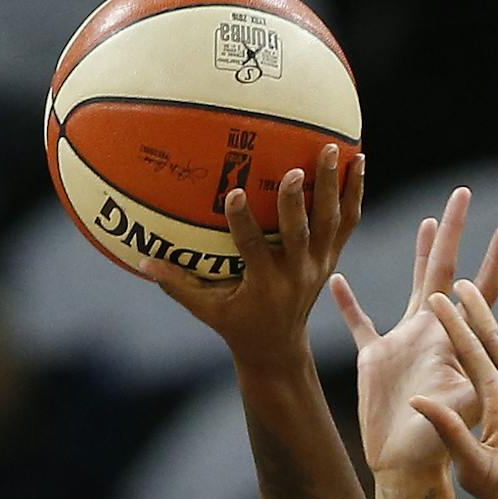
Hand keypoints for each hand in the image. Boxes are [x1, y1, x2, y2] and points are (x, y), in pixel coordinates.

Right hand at [144, 145, 361, 365]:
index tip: (234, 192)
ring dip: (333, 186)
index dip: (244, 223)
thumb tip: (140, 263)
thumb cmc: (237, 326)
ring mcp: (318, 266)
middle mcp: (296, 275)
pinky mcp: (330, 257)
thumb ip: (178, 286)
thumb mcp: (208, 311)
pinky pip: (346, 223)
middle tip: (296, 168)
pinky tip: (357, 161)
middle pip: (300, 234)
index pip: (254, 250)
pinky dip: (353, 193)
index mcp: (265, 286)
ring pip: (330, 223)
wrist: (280, 350)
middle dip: (297, 202)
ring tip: (332, 148)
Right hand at [330, 188, 497, 476]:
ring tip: (428, 223)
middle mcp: (433, 333)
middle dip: (455, 234)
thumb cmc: (438, 446)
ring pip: (413, 286)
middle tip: (465, 195)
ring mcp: (404, 343)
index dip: (494, 259)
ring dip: (419, 254)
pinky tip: (334, 279)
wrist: (403, 468)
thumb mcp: (470, 409)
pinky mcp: (374, 358)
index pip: (481, 290)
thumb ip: (496, 378)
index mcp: (455, 341)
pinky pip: (358, 323)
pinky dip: (347, 304)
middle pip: (446, 272)